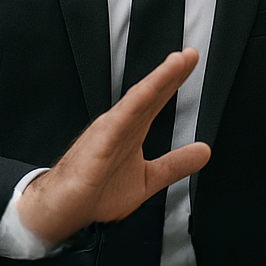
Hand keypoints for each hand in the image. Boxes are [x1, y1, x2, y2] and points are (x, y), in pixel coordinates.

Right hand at [14, 48, 209, 245]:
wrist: (61, 211)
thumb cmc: (96, 192)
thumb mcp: (149, 178)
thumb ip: (176, 164)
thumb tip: (204, 152)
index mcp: (132, 130)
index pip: (156, 99)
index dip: (174, 79)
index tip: (190, 59)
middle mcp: (121, 125)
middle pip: (149, 93)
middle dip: (170, 72)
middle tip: (189, 53)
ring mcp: (108, 133)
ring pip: (135, 101)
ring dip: (156, 81)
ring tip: (175, 63)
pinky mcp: (97, 146)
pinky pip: (116, 123)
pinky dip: (131, 107)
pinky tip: (146, 92)